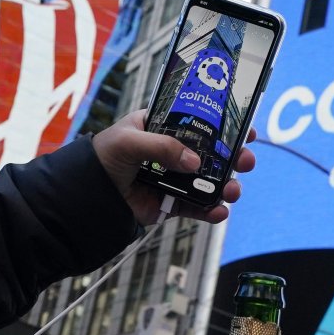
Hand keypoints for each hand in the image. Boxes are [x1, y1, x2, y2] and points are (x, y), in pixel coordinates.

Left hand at [90, 110, 256, 225]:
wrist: (87, 195)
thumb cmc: (102, 157)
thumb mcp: (129, 141)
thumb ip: (162, 147)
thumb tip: (194, 163)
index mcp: (163, 127)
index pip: (199, 122)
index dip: (224, 124)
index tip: (245, 129)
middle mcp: (173, 151)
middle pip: (212, 153)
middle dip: (233, 158)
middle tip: (245, 162)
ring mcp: (174, 178)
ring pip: (209, 182)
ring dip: (226, 187)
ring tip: (232, 192)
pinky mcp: (170, 203)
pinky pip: (196, 207)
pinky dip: (210, 211)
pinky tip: (218, 212)